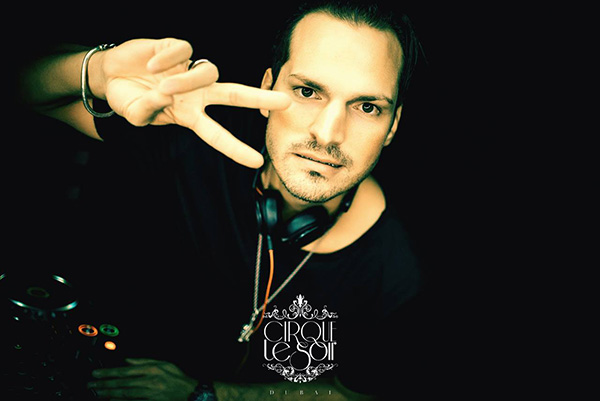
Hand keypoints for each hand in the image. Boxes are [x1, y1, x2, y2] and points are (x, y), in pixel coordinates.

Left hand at [87, 358, 196, 400]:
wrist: (189, 392)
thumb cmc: (176, 377)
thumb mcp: (162, 363)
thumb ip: (143, 361)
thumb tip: (126, 360)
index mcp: (152, 369)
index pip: (126, 370)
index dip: (109, 372)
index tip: (97, 373)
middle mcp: (150, 381)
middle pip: (123, 383)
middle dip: (105, 384)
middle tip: (91, 384)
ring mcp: (150, 393)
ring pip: (125, 393)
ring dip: (110, 393)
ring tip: (97, 392)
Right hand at [94, 38, 290, 167]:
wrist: (112, 75)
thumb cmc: (128, 99)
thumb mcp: (134, 114)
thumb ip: (146, 113)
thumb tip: (164, 97)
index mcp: (189, 115)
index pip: (217, 135)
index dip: (235, 148)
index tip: (257, 162)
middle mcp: (196, 94)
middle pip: (234, 95)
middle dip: (260, 98)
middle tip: (285, 102)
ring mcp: (189, 71)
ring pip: (207, 73)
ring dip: (185, 80)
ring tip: (160, 84)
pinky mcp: (178, 50)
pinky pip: (184, 52)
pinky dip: (168, 59)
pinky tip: (152, 64)